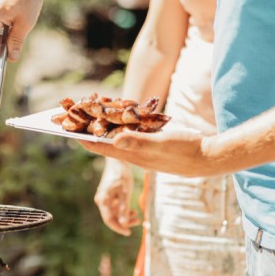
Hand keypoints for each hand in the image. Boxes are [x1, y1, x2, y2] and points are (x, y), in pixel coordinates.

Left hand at [80, 128, 216, 176]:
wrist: (209, 158)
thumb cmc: (186, 150)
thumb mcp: (161, 143)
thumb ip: (138, 142)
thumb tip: (114, 141)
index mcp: (132, 155)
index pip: (100, 146)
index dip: (82, 137)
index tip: (65, 127)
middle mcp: (134, 154)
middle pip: (104, 142)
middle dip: (88, 130)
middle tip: (73, 117)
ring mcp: (143, 151)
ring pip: (116, 139)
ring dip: (102, 128)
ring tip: (89, 116)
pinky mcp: (152, 145)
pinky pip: (130, 136)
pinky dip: (120, 127)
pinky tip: (118, 119)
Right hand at [94, 159, 139, 235]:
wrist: (117, 160)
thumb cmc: (121, 175)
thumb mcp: (125, 193)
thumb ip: (124, 209)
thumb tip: (124, 224)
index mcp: (103, 200)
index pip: (109, 220)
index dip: (118, 228)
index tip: (129, 233)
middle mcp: (101, 200)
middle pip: (112, 217)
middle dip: (124, 222)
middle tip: (138, 222)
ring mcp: (104, 197)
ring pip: (114, 212)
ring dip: (124, 216)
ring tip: (137, 215)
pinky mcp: (108, 194)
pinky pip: (114, 206)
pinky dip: (123, 209)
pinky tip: (131, 209)